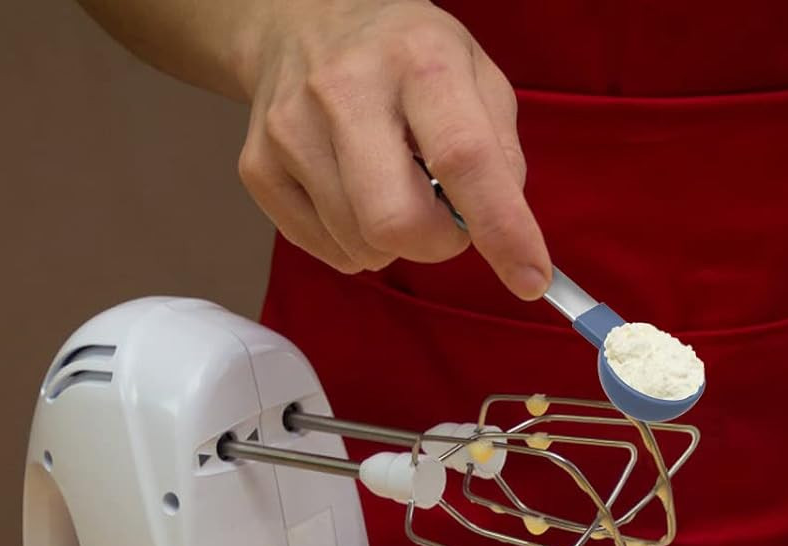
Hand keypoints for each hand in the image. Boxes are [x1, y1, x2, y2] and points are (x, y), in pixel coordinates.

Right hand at [236, 0, 550, 297]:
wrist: (302, 23)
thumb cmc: (403, 59)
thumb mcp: (473, 75)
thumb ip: (501, 153)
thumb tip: (506, 235)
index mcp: (418, 61)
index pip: (464, 158)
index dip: (501, 229)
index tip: (529, 278)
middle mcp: (346, 88)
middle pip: (395, 222)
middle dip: (434, 243)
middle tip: (441, 217)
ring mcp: (291, 129)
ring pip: (360, 246)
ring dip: (391, 240)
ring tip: (389, 188)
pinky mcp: (258, 166)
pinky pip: (326, 251)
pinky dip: (353, 243)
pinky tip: (352, 194)